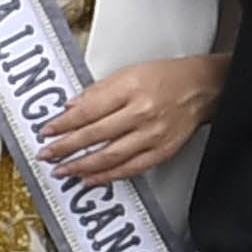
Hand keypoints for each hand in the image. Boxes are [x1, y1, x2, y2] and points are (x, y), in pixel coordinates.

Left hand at [40, 53, 219, 185]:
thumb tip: (73, 107)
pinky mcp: (161, 152)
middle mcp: (141, 113)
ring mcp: (152, 135)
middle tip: (48, 154)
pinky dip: (107, 176)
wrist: (203, 88)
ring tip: (63, 170)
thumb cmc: (168, 78)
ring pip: (109, 156)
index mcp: (131, 89)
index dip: (64, 124)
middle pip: (94, 135)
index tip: (49, 131)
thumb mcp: (129, 72)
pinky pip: (129, 169)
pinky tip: (91, 178)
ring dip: (81, 165)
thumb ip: (99, 91)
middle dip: (65, 147)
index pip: (88, 111)